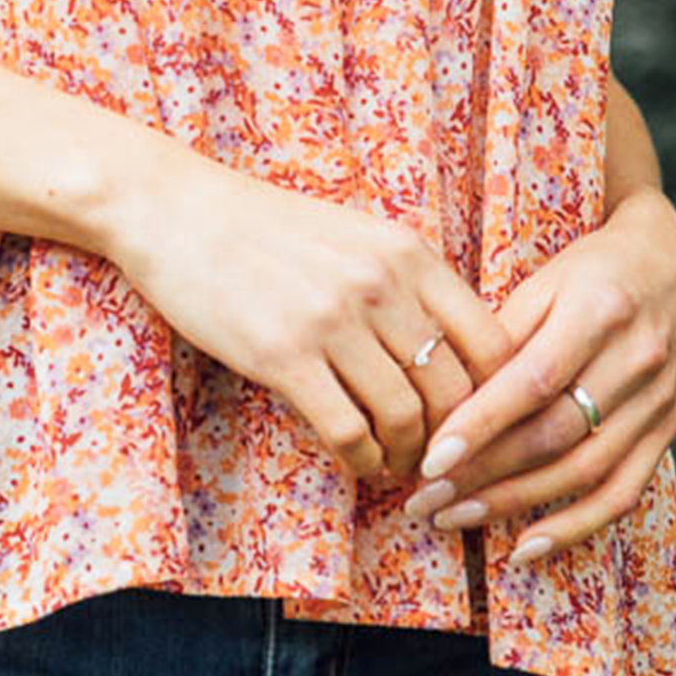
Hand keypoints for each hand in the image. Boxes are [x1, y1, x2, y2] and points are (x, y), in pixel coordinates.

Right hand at [110, 163, 519, 484]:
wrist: (177, 211)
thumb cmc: (268, 228)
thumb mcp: (355, 236)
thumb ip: (408, 284)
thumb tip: (457, 353)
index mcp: (407, 252)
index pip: (490, 340)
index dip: (498, 396)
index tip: (481, 421)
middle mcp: (380, 283)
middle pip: (454, 389)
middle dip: (454, 437)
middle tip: (441, 459)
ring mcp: (332, 319)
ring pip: (405, 416)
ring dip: (407, 455)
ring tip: (397, 464)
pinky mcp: (282, 355)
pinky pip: (346, 430)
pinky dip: (362, 459)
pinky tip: (359, 461)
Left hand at [399, 188, 675, 560]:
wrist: (669, 264)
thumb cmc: (586, 271)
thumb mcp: (541, 282)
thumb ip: (499, 338)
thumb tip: (444, 402)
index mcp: (598, 310)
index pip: (533, 381)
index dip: (481, 425)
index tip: (429, 459)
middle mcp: (636, 359)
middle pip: (554, 434)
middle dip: (483, 474)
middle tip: (424, 498)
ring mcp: (658, 401)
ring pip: (584, 470)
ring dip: (514, 504)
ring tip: (454, 518)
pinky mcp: (668, 430)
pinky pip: (624, 493)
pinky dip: (575, 527)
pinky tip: (525, 549)